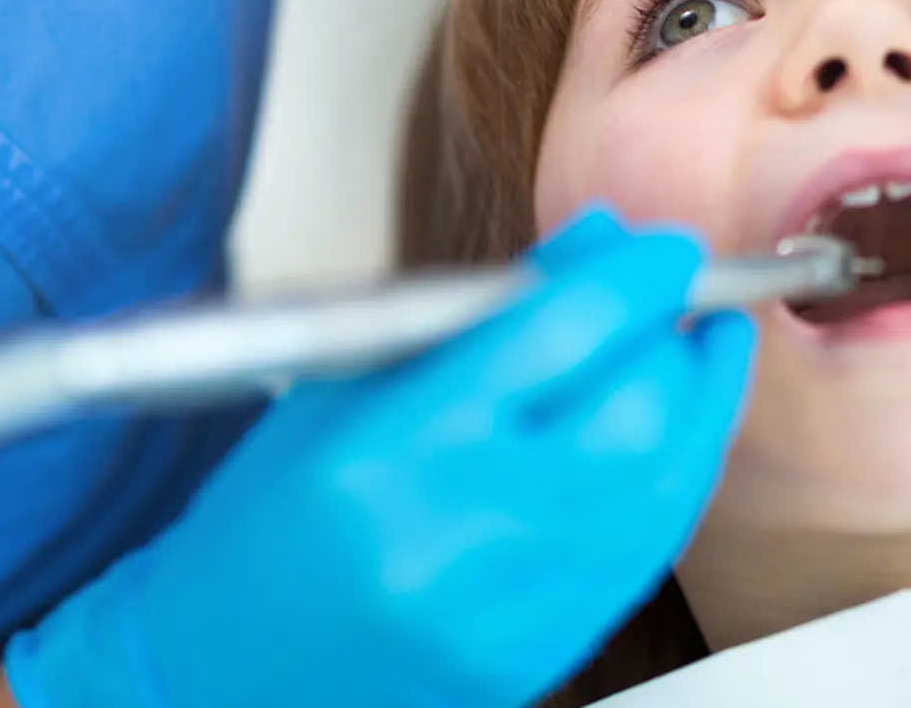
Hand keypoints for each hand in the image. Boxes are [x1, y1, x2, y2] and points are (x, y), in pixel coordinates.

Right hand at [2, 208, 755, 707]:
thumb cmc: (261, 523)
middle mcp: (452, 535)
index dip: (635, 282)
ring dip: (697, 412)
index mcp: (389, 446)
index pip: (555, 336)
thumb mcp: (343, 385)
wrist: (212, 669)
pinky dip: (669, 489)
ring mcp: (499, 612)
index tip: (663, 249)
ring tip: (699, 358)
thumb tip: (592, 245)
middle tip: (683, 300)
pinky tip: (670, 441)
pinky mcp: (527, 663)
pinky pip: (637, 564)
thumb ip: (474, 313)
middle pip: (631, 417)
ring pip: (658, 494)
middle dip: (678, 344)